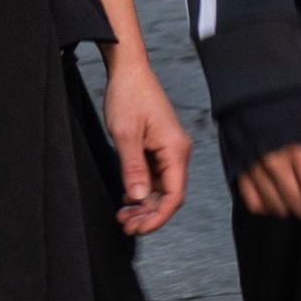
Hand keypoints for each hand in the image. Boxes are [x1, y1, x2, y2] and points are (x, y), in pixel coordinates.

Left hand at [100, 48, 190, 235]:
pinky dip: (141, 192)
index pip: (174, 195)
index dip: (158, 217)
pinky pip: (154, 178)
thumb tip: (140, 198)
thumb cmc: (129, 95)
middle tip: (125, 226)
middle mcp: (177, 152)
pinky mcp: (158, 148)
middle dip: (148, 215)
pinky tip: (126, 199)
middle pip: (169, 196)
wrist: (128, 71)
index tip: (138, 229)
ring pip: (161, 189)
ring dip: (144, 206)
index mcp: (175, 149)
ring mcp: (169, 151)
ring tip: (123, 216)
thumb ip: (132, 168)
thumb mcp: (125, 134)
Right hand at [230, 97, 300, 235]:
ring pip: (278, 207)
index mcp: (300, 149)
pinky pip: (253, 202)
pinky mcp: (237, 167)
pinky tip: (278, 194)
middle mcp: (275, 163)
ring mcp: (253, 167)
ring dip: (294, 207)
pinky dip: (269, 205)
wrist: (248, 75)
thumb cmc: (288, 91)